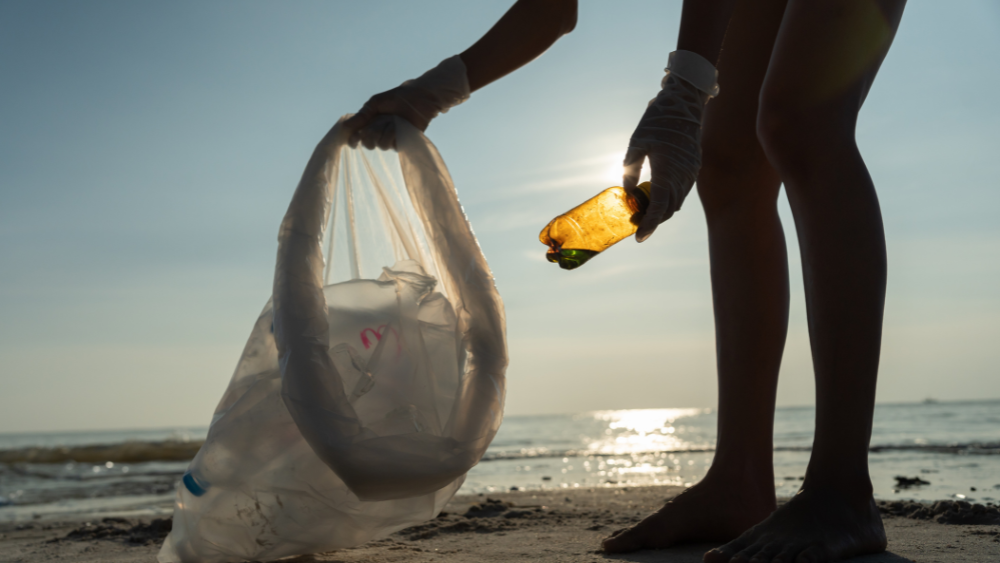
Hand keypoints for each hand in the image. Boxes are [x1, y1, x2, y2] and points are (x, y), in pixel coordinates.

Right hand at [344, 84, 440, 150]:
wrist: (418, 97)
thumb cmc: (396, 98)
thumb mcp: (375, 104)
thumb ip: (361, 116)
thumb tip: (343, 127)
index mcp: (370, 124)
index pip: (357, 138)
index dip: (353, 141)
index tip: (353, 141)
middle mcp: (379, 133)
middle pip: (368, 144)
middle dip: (370, 136)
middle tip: (375, 125)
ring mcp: (391, 139)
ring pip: (381, 145)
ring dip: (384, 132)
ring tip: (392, 121)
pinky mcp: (403, 142)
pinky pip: (393, 145)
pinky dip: (394, 135)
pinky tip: (399, 126)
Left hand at [623, 51, 717, 241]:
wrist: (684, 103)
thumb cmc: (656, 120)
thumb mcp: (636, 143)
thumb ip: (630, 169)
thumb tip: (628, 193)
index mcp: (666, 168)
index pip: (659, 206)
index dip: (649, 224)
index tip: (639, 238)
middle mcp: (682, 174)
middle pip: (668, 209)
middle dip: (653, 221)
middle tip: (635, 225)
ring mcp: (691, 172)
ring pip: (676, 202)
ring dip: (661, 212)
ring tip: (643, 213)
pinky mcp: (694, 168)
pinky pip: (682, 192)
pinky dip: (669, 200)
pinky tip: (656, 199)